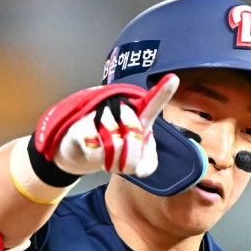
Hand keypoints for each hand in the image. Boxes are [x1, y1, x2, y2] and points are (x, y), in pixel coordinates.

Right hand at [33, 73, 179, 178]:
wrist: (76, 154)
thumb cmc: (111, 152)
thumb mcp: (134, 162)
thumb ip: (147, 164)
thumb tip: (141, 171)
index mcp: (136, 116)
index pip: (152, 106)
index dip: (162, 94)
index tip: (174, 79)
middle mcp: (118, 111)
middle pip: (134, 134)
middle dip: (130, 154)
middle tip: (119, 153)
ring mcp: (98, 118)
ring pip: (117, 145)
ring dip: (112, 159)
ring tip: (105, 153)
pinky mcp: (81, 130)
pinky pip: (97, 149)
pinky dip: (97, 157)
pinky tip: (92, 151)